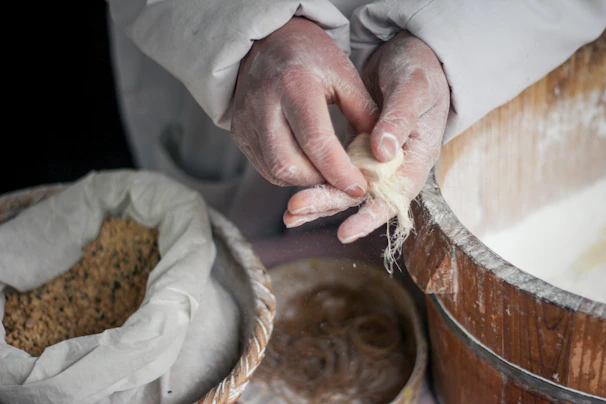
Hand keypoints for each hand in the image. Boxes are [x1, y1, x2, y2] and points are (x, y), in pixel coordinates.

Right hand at [231, 17, 377, 196]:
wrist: (268, 42)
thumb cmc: (311, 58)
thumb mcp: (344, 76)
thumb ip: (363, 113)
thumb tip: (380, 154)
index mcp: (295, 85)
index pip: (316, 141)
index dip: (339, 171)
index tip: (358, 186)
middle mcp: (264, 105)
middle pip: (289, 165)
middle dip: (320, 180)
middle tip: (341, 179)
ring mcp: (246, 121)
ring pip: (275, 172)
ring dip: (305, 180)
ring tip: (325, 170)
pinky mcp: (238, 132)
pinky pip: (265, 167)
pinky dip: (288, 174)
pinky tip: (305, 163)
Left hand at [284, 30, 449, 242]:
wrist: (410, 59)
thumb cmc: (419, 73)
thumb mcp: (415, 89)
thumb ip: (399, 119)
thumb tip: (383, 153)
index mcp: (415, 158)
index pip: (394, 196)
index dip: (370, 215)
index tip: (345, 230)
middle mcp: (393, 167)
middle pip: (361, 196)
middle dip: (329, 204)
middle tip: (296, 209)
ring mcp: (372, 161)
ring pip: (344, 187)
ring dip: (318, 200)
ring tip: (289, 213)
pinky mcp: (356, 150)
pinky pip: (335, 171)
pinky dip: (317, 181)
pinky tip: (295, 196)